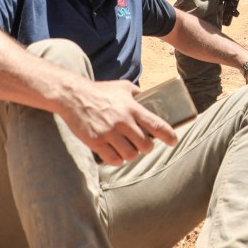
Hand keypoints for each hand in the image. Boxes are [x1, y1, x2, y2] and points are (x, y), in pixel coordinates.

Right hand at [58, 79, 178, 166]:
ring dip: (131, 154)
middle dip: (146, 147)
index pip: (156, 125)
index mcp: (132, 107)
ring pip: (130, 155)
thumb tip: (151, 98)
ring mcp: (109, 133)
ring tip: (128, 149)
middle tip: (142, 144)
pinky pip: (113, 160)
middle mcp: (123, 121)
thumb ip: (138, 94)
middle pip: (145, 145)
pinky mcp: (96, 142)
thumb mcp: (122, 86)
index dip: (168, 136)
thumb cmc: (100, 90)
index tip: (173, 141)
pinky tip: (116, 154)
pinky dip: (117, 160)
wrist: (73, 96)